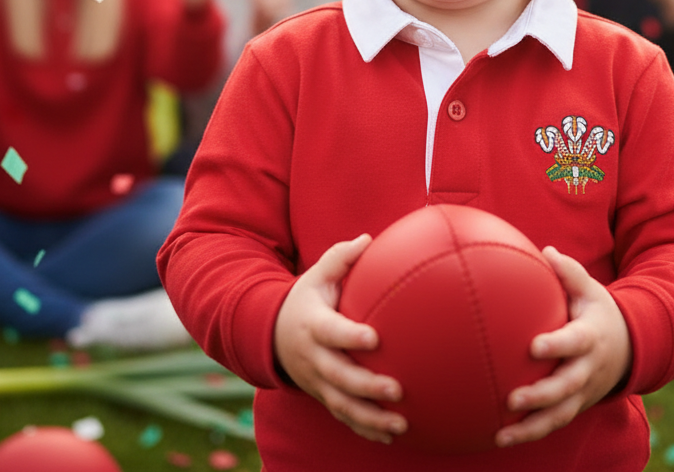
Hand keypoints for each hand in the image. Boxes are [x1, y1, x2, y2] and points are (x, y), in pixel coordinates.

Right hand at [275, 235, 405, 443]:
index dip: (350, 337)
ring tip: (400, 423)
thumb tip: (368, 237)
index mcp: (313, 325)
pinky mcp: (323, 396)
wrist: (273, 334)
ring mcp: (317, 382)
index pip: (331, 332)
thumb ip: (341, 257)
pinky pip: (344, 417)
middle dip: (366, 386)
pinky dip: (365, 429)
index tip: (375, 338)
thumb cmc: (308, 298)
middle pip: (338, 376)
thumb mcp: (317, 274)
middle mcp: (313, 358)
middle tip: (396, 388)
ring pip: (342, 405)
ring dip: (370, 416)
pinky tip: (391, 435)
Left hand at [496, 246, 629, 446]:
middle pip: (567, 387)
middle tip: (513, 398)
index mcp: (590, 337)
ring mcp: (583, 392)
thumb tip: (546, 251)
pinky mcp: (575, 406)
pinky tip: (500, 438)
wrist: (628, 348)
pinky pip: (553, 424)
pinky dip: (530, 433)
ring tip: (503, 433)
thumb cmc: (597, 311)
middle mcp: (588, 369)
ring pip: (560, 414)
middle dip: (542, 396)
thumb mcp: (590, 288)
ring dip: (533, 426)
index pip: (575, 342)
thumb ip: (569, 272)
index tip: (534, 347)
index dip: (557, 346)